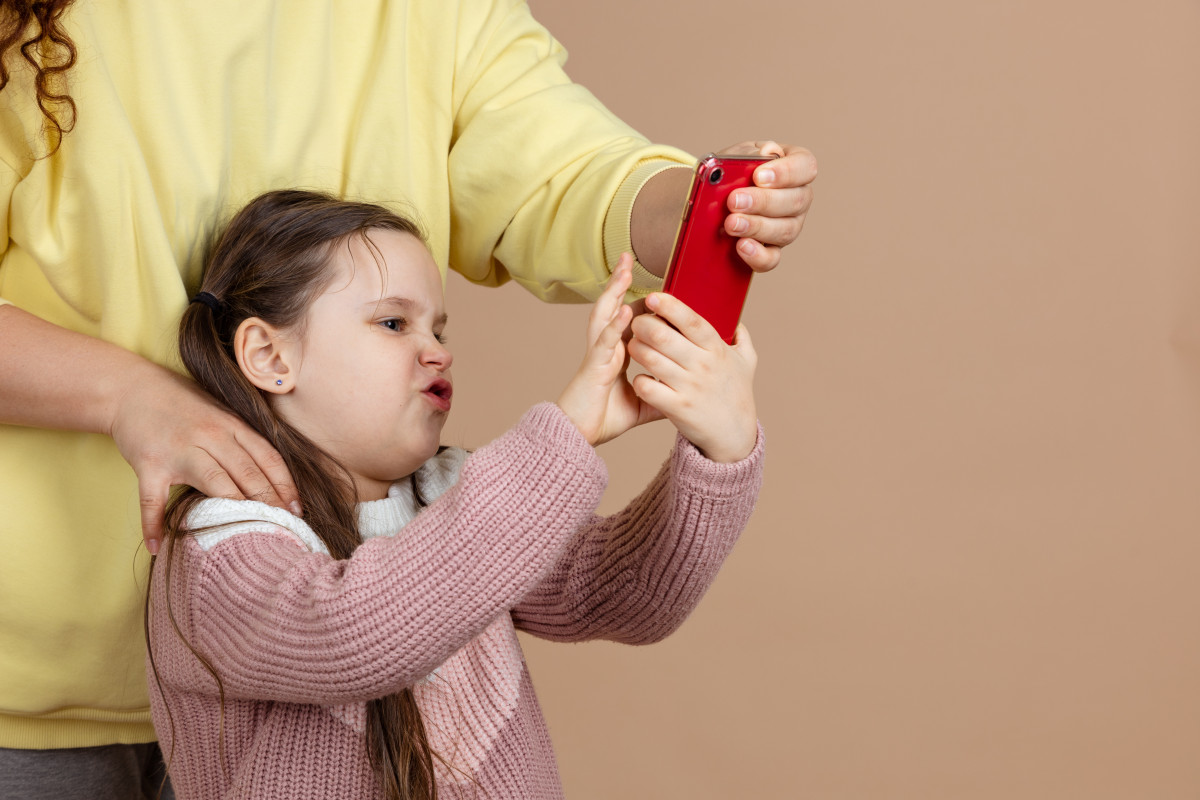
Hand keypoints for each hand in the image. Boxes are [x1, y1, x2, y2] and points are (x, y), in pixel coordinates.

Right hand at [108, 362, 299, 553]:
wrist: (133, 390)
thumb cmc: (184, 406)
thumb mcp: (220, 414)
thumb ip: (243, 440)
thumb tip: (273, 477)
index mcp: (232, 425)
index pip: (267, 457)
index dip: (285, 485)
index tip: (297, 509)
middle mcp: (209, 436)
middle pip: (247, 473)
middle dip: (269, 502)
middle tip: (283, 526)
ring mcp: (179, 450)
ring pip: (214, 482)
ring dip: (233, 510)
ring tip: (248, 535)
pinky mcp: (149, 464)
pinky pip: (152, 499)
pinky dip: (153, 523)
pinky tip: (156, 545)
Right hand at [557, 254, 663, 444]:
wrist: (579, 436)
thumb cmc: (603, 419)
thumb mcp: (643, 405)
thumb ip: (660, 393)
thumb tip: (683, 393)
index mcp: (615, 354)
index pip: (626, 320)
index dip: (635, 301)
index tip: (650, 284)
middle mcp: (605, 349)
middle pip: (612, 308)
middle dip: (619, 284)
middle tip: (628, 259)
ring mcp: (598, 356)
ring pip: (603, 316)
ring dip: (613, 292)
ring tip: (623, 270)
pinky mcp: (593, 368)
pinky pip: (604, 343)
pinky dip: (614, 326)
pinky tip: (623, 311)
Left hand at [627, 292, 757, 462]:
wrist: (735, 434)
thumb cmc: (737, 395)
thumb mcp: (747, 363)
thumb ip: (742, 339)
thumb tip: (738, 322)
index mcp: (717, 349)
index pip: (691, 321)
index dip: (670, 306)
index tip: (653, 296)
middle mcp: (703, 365)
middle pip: (663, 336)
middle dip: (642, 324)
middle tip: (636, 324)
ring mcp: (689, 387)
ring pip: (650, 358)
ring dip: (636, 348)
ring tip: (634, 346)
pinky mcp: (677, 408)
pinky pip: (647, 387)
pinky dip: (639, 379)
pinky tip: (640, 376)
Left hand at [718, 140, 816, 272]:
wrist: (712, 199)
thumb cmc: (732, 171)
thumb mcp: (735, 156)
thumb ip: (748, 154)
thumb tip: (765, 153)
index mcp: (794, 166)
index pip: (805, 166)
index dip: (785, 172)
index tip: (759, 176)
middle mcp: (799, 197)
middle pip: (796, 201)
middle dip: (763, 202)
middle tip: (735, 201)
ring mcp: (789, 225)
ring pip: (786, 231)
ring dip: (756, 227)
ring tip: (731, 223)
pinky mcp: (772, 249)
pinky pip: (772, 258)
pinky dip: (757, 254)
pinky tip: (741, 246)